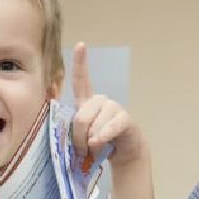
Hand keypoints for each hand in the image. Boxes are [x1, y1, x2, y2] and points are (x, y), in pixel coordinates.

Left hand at [69, 41, 154, 198]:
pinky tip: (98, 144)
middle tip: (80, 149)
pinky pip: (108, 127)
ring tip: (94, 149)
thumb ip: (74, 131)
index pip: (82, 79)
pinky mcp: (125, 119)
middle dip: (77, 136)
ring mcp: (113, 108)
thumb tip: (77, 134)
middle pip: (81, 115)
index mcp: (87, 102)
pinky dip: (101, 138)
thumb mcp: (81, 137)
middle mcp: (100, 101)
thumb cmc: (98, 144)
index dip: (81, 62)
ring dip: (90, 142)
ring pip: (93, 124)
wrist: (123, 153)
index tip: (81, 44)